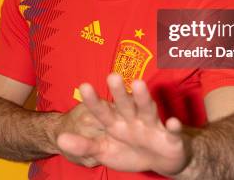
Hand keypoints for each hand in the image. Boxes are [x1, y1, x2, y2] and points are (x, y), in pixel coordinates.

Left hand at [57, 74, 192, 175]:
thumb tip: (59, 140)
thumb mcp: (105, 151)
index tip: (83, 86)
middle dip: (118, 92)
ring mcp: (152, 126)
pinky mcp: (171, 137)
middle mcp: (133, 119)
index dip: (94, 101)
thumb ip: (84, 146)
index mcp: (117, 122)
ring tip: (138, 84)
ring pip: (147, 110)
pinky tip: (172, 122)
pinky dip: (174, 127)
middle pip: (124, 104)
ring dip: (143, 98)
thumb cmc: (131, 151)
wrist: (163, 159)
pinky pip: (173, 132)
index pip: (102, 111)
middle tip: (111, 75)